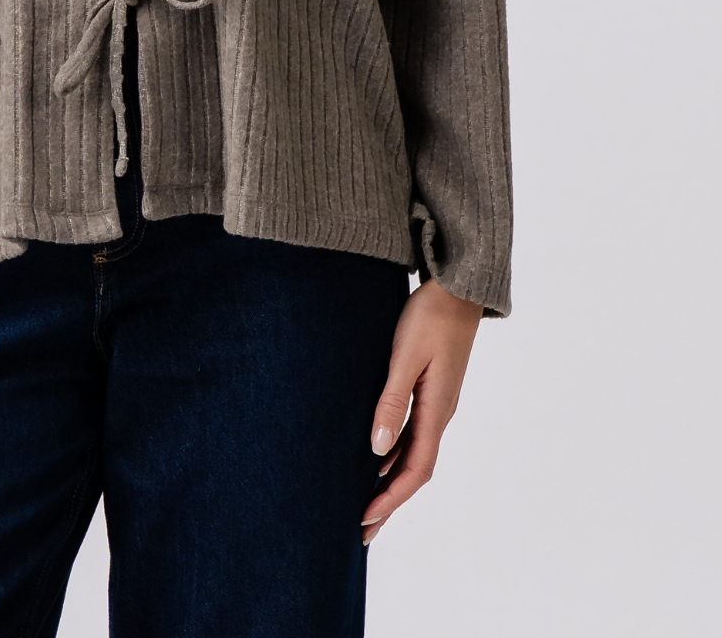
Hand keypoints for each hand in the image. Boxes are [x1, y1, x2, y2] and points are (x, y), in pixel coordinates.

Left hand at [361, 278, 482, 543]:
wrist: (457, 287)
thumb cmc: (430, 315)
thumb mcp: (406, 356)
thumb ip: (392, 401)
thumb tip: (377, 448)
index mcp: (437, 411)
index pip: (414, 470)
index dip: (390, 499)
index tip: (365, 520)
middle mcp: (440, 413)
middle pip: (414, 470)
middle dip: (389, 502)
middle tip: (361, 530)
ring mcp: (437, 402)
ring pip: (413, 454)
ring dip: (390, 480)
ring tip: (365, 502)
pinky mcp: (432, 389)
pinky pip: (412, 433)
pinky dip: (394, 454)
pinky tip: (375, 456)